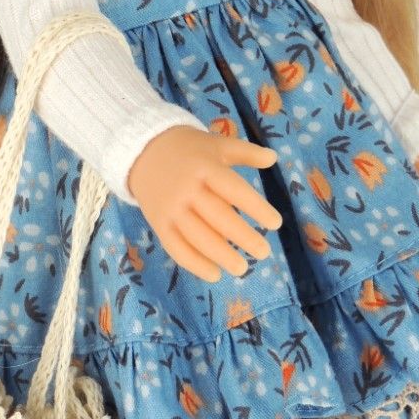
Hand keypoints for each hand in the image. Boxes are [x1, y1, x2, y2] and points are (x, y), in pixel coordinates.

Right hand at [127, 125, 282, 282]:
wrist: (142, 150)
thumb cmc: (188, 148)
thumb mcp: (216, 144)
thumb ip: (246, 152)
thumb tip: (274, 158)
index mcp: (206, 167)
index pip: (234, 190)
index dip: (256, 207)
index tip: (275, 224)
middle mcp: (188, 189)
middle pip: (218, 217)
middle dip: (243, 237)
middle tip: (264, 252)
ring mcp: (171, 208)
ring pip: (198, 236)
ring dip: (221, 255)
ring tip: (242, 268)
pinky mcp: (159, 223)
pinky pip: (176, 248)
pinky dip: (194, 264)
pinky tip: (214, 274)